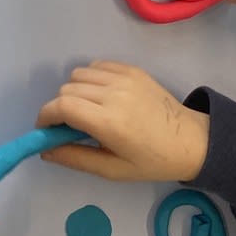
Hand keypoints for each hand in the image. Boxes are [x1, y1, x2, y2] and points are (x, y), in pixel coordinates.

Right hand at [36, 62, 209, 181]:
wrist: (190, 141)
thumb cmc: (151, 161)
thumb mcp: (112, 170)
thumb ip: (75, 158)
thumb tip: (45, 150)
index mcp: (110, 122)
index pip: (62, 106)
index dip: (45, 116)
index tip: (45, 129)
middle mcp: (114, 94)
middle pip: (67, 90)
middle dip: (60, 108)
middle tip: (70, 126)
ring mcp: (124, 78)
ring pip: (78, 74)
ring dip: (74, 92)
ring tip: (87, 110)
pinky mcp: (132, 69)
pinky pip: (96, 65)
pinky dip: (90, 79)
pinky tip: (100, 95)